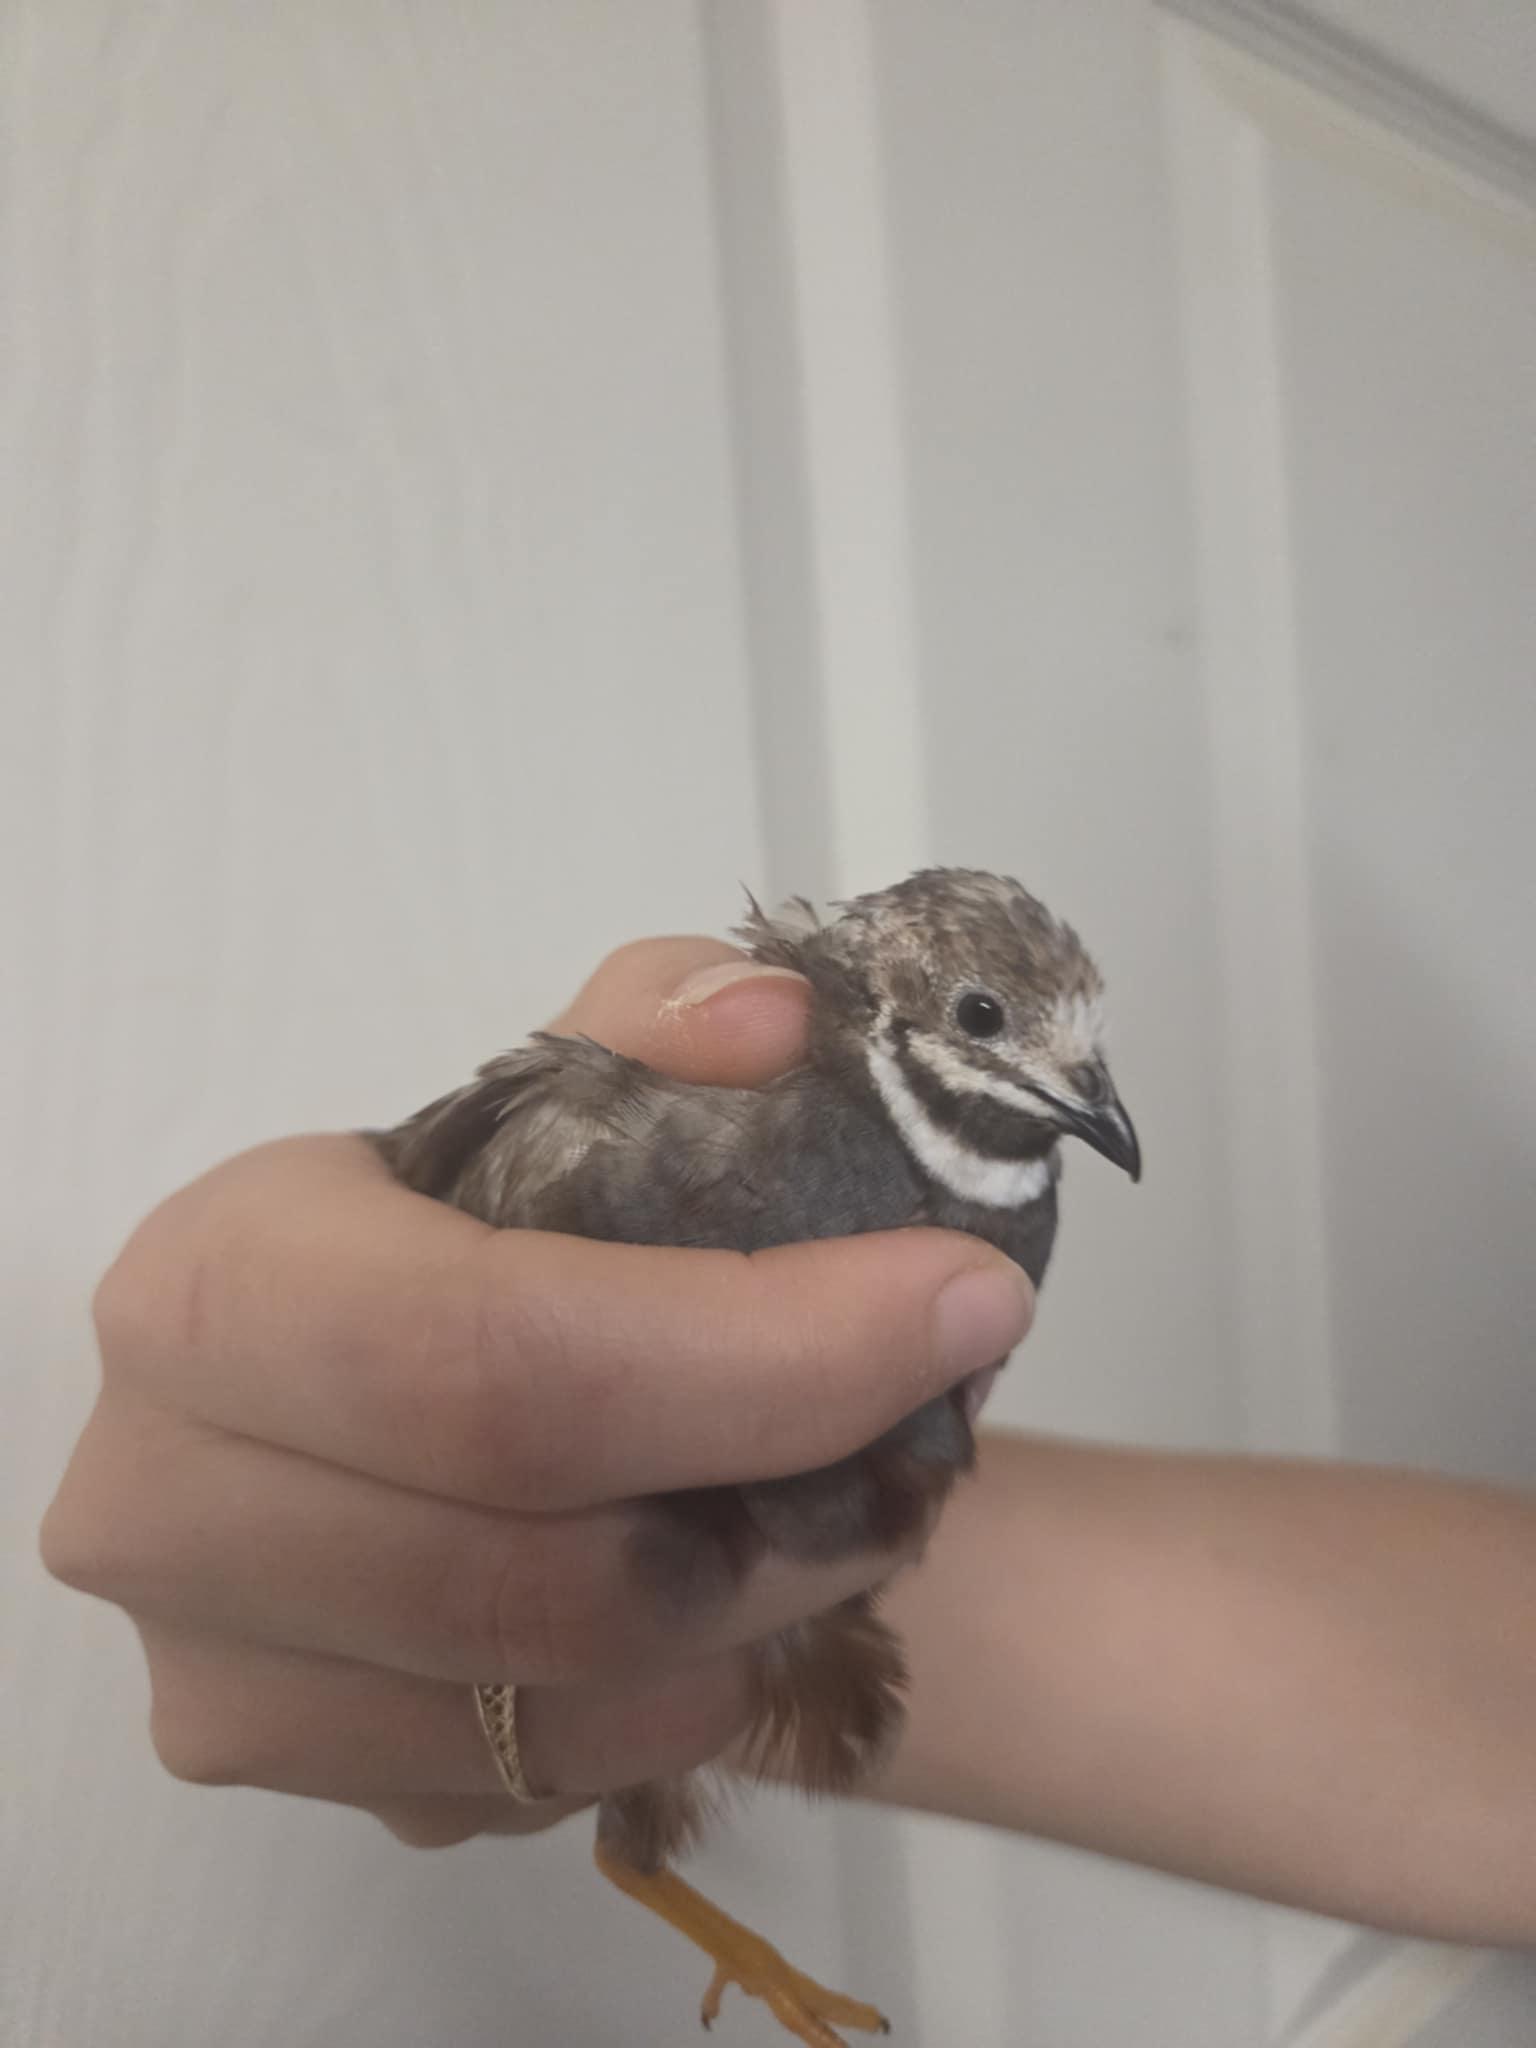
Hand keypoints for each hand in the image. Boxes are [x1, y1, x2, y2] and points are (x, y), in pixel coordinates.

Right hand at [41, 937, 1032, 1847]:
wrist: (353, 1392)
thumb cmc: (451, 1222)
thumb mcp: (543, 1094)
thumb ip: (652, 1023)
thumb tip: (770, 1025)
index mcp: (214, 1284)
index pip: (500, 1359)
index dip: (762, 1350)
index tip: (963, 1301)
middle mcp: (163, 1497)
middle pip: (538, 1573)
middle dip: (792, 1516)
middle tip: (930, 1441)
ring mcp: (212, 1667)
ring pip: (563, 1710)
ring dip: (757, 1624)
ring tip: (835, 1516)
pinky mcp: (282, 1769)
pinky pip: (540, 1786)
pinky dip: (673, 1702)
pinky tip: (709, 1599)